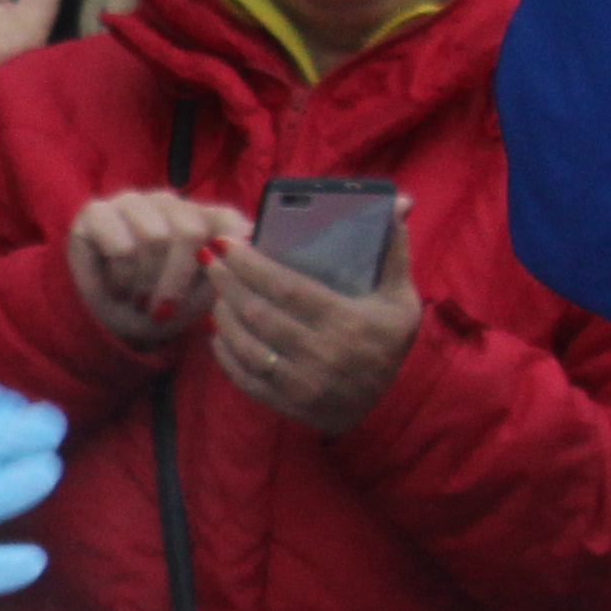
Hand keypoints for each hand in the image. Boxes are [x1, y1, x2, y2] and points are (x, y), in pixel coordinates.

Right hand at [65, 189, 256, 347]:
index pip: (228, 221)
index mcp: (203, 217)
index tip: (224, 285)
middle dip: (177, 281)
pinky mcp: (96, 212)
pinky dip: (124, 278)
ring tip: (140, 303)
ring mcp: (133, 202)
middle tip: (164, 311)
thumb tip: (243, 248)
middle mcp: (171, 202)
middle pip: (189, 231)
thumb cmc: (162, 308)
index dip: (229, 252)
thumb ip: (225, 272)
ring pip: (155, 237)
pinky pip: (121, 246)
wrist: (111, 322)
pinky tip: (119, 291)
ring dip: (147, 283)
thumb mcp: (201, 298)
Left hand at [202, 213, 420, 436]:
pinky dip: (225, 352)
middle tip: (211, 259)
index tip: (227, 244)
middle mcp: (324, 355)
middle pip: (260, 314)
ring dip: (223, 315)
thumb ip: (394, 251)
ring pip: (246, 345)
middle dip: (228, 283)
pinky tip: (219, 331)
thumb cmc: (387, 342)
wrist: (384, 408)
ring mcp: (302, 384)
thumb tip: (397, 203)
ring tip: (216, 291)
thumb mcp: (400, 298)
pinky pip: (243, 376)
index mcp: (349, 322)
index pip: (288, 288)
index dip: (252, 265)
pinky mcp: (285, 405)